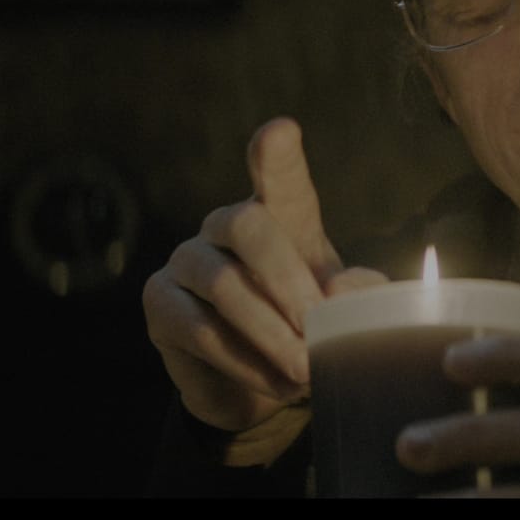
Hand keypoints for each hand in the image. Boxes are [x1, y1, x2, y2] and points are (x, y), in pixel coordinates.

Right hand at [142, 116, 386, 432]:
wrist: (259, 386)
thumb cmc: (306, 327)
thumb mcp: (345, 310)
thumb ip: (359, 295)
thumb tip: (340, 291)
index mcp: (279, 215)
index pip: (278, 177)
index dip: (277, 156)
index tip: (281, 133)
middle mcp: (226, 224)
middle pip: (249, 226)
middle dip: (288, 280)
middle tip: (317, 328)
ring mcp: (187, 259)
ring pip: (225, 285)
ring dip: (270, 333)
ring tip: (305, 369)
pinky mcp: (160, 302)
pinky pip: (201, 330)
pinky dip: (245, 361)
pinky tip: (278, 383)